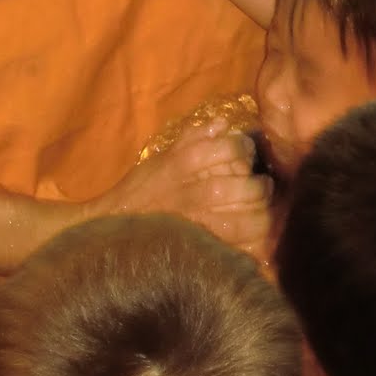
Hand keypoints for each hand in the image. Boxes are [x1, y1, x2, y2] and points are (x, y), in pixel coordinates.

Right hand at [92, 118, 271, 257]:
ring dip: (262, 216)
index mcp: (181, 166)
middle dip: (260, 186)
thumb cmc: (139, 193)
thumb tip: (224, 124)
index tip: (246, 153)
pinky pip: (239, 249)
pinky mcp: (201, 251)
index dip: (244, 149)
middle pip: (245, 187)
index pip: (229, 149)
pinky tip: (255, 238)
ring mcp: (198, 226)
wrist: (112, 232)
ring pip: (247, 221)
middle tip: (263, 186)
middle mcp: (192, 195)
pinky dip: (252, 244)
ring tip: (264, 211)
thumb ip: (191, 138)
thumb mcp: (160, 160)